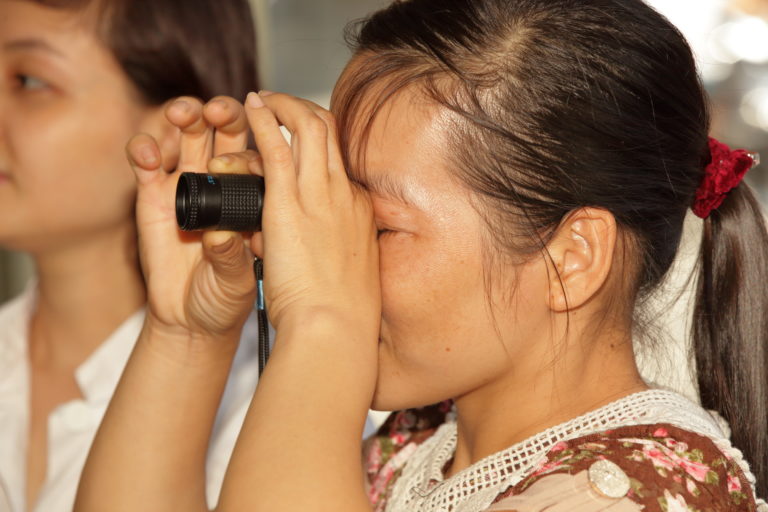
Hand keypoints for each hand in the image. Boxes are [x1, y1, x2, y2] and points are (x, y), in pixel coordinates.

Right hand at [127, 96, 256, 339]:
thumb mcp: (237, 278)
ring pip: (188, 135)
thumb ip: (231, 256)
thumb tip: (221, 236)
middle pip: (224, 130)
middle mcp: (222, 180)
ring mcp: (187, 183)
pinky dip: (145, 150)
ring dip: (186, 115)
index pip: (258, 154)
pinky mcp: (152, 195)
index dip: (258, 144)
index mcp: (254, 194)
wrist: (193, 320)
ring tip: (185, 115)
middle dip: (224, 113)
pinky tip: (150, 154)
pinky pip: (146, 163)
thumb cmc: (227, 295)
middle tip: (220, 112)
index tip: (260, 146)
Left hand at [243, 91, 380, 337]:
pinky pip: (277, 146)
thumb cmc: (339, 315)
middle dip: (303, 109)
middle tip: (280, 103)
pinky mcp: (290, 204)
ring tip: (262, 99)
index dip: (321, 141)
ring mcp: (320, 196)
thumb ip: (328, 252)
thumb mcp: (345, 274)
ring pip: (308, 128)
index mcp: (358, 212)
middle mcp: (344, 195)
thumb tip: (304, 249)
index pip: (340, 162)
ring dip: (283, 106)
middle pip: (331, 133)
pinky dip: (265, 120)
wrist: (336, 328)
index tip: (301, 137)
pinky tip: (252, 106)